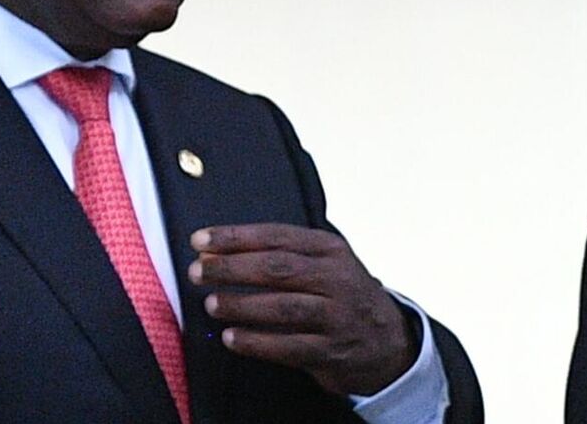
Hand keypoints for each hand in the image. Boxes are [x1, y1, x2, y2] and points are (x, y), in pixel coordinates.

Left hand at [187, 223, 415, 394]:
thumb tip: (217, 252)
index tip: (202, 240)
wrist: (387, 342)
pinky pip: (288, 346)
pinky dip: (256, 342)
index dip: (236, 237)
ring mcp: (337, 316)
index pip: (277, 236)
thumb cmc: (344, 298)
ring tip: (213, 303)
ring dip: (242, 304)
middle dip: (232, 268)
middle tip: (199, 271)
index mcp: (331, 251)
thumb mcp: (325, 265)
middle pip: (278, 269)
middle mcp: (337, 279)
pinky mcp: (331, 351)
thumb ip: (278, 256)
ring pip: (283, 307)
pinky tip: (232, 337)